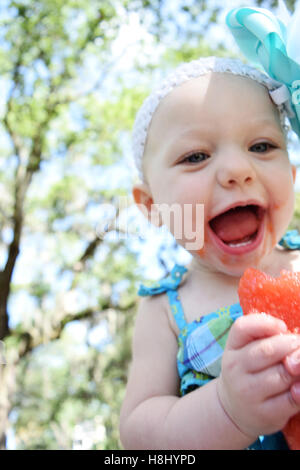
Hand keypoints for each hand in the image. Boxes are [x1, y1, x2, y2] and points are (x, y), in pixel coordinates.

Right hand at [217, 313, 299, 438]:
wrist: (233, 409)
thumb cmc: (248, 371)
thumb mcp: (246, 350)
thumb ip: (264, 339)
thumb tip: (295, 341)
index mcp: (232, 348)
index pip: (242, 328)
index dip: (266, 323)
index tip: (282, 327)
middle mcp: (235, 369)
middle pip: (267, 350)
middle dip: (291, 345)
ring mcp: (248, 392)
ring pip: (282, 375)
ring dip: (299, 368)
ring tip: (298, 366)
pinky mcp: (264, 413)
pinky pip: (291, 399)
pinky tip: (299, 386)